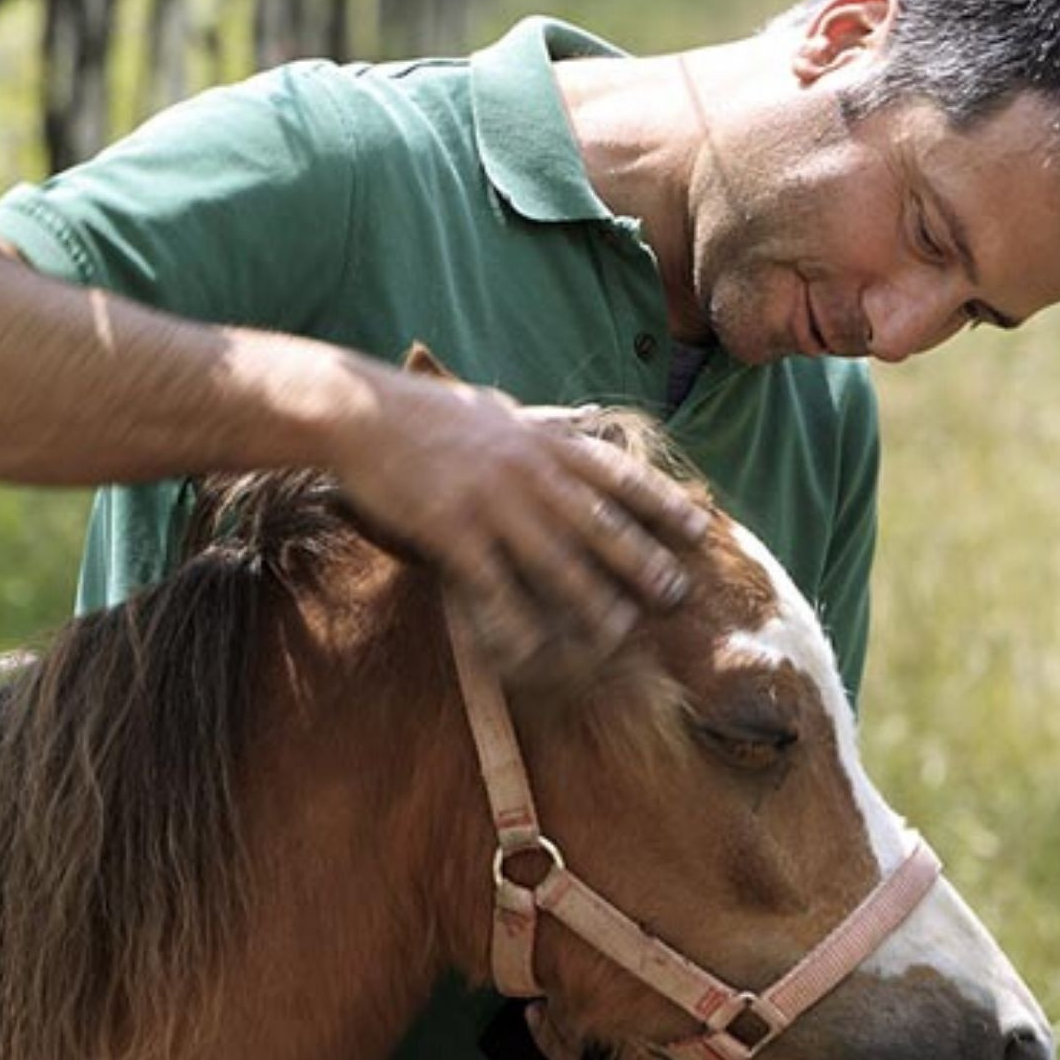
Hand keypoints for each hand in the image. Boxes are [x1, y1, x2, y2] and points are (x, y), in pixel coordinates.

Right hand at [325, 373, 710, 673]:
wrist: (362, 412)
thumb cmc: (428, 412)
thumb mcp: (497, 409)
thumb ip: (543, 425)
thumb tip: (584, 421)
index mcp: (542, 441)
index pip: (617, 473)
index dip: (661, 503)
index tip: (697, 529)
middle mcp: (527, 471)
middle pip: (599, 524)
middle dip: (642, 563)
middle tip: (675, 596)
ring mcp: (491, 502)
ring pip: (556, 562)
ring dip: (591, 602)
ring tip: (617, 633)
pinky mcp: (451, 529)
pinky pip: (493, 586)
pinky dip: (514, 622)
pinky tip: (528, 650)